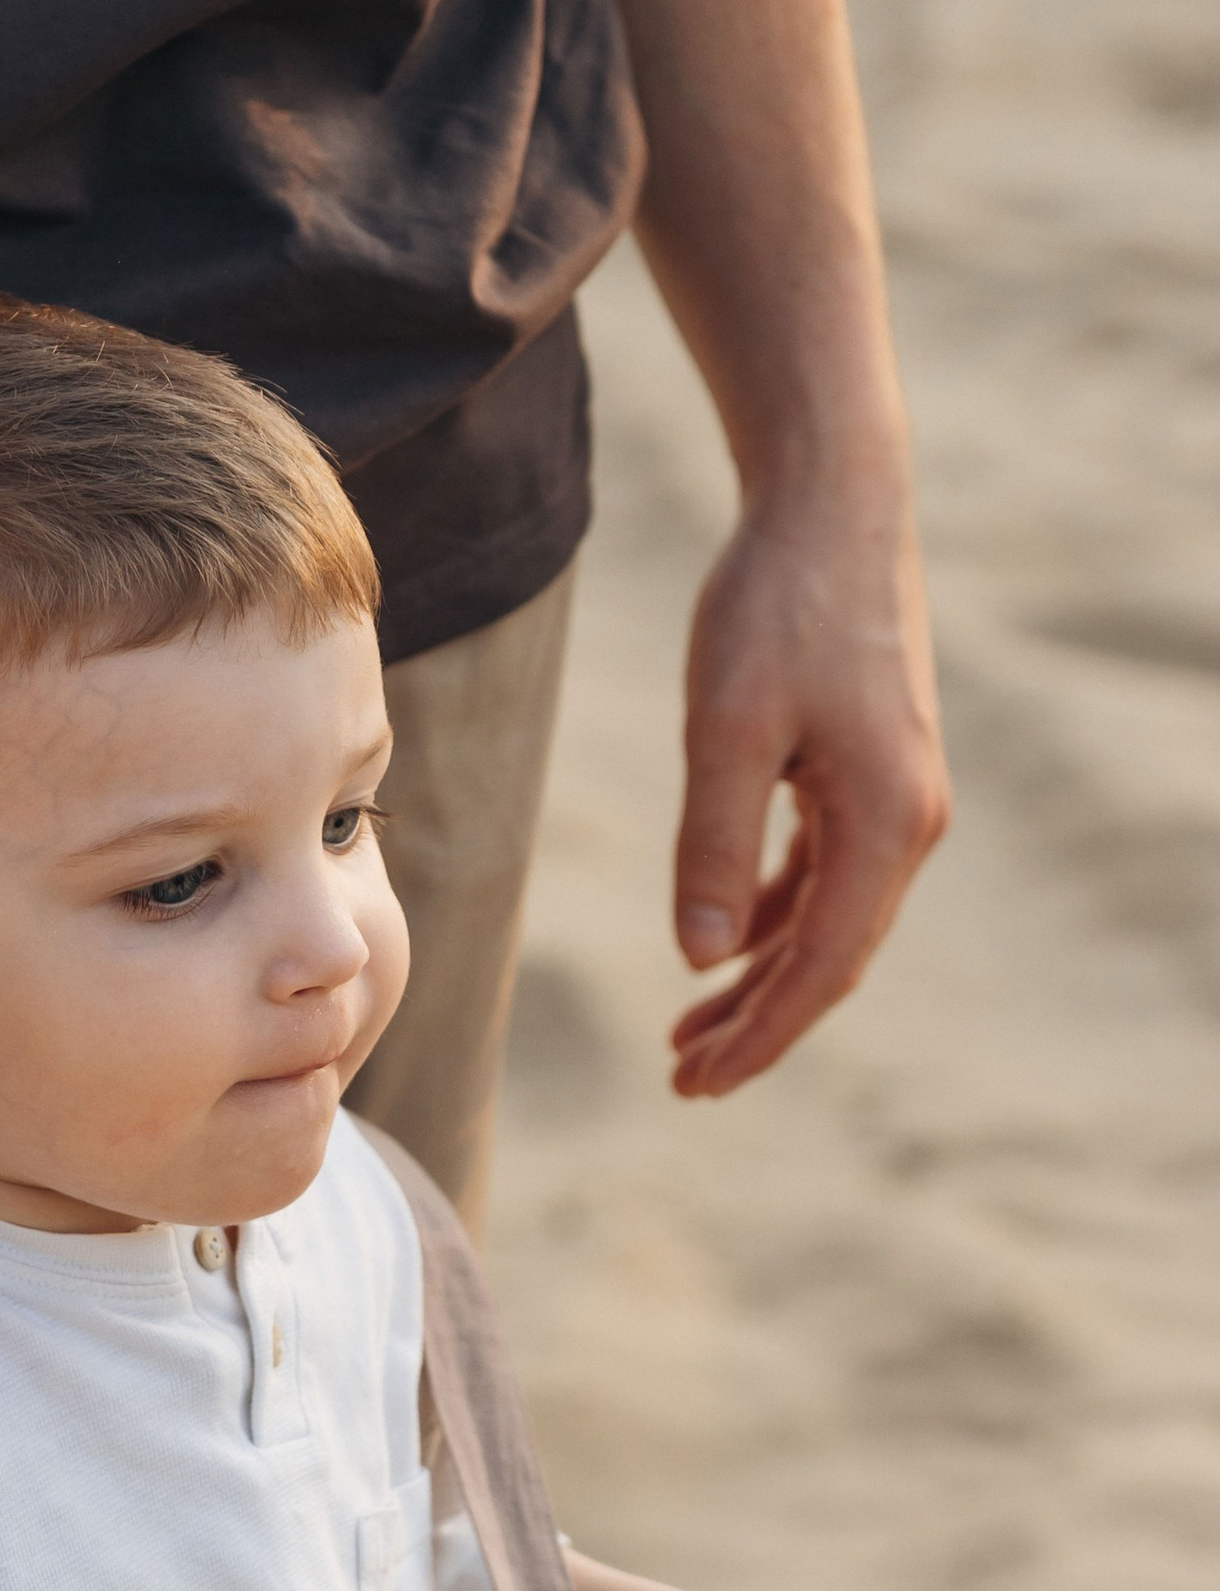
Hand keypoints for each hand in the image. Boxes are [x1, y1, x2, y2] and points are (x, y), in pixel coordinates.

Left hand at [669, 490, 950, 1097]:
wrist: (831, 505)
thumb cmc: (775, 605)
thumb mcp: (727, 727)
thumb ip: (715, 844)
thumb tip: (703, 958)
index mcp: (885, 825)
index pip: (821, 968)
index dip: (760, 1037)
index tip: (695, 1085)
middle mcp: (908, 822)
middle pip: (830, 957)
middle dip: (757, 1024)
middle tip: (683, 1080)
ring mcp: (895, 795)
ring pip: (827, 918)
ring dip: (761, 975)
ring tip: (692, 1030)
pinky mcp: (870, 767)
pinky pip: (825, 870)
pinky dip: (775, 914)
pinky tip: (728, 944)